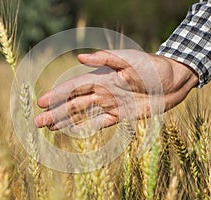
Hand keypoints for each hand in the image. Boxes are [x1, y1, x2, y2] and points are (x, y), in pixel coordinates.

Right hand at [34, 49, 197, 131]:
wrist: (173, 81)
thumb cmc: (152, 67)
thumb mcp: (130, 60)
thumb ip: (107, 59)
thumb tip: (80, 58)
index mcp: (101, 78)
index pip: (73, 88)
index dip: (57, 95)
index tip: (41, 102)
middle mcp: (102, 92)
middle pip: (73, 104)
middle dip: (55, 112)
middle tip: (38, 122)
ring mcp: (110, 105)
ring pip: (82, 115)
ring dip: (65, 121)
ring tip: (49, 127)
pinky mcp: (121, 116)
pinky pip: (100, 124)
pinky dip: (86, 128)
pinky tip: (74, 132)